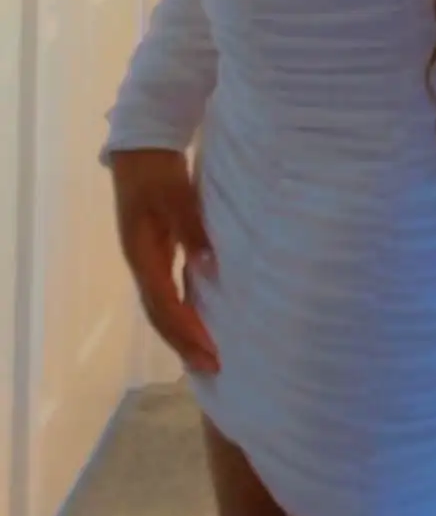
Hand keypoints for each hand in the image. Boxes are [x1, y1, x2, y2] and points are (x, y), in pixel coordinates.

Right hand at [109, 149, 219, 374]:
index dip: (186, 331)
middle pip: (160, 314)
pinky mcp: (158, 251)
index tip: (211, 352)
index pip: (164, 304)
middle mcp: (143, 263)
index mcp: (142, 254)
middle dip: (184, 343)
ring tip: (207, 356)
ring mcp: (148, 259)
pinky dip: (184, 312)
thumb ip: (191, 229)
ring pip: (163, 307)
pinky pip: (169, 292)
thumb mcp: (175, 195)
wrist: (141, 147)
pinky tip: (202, 322)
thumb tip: (208, 266)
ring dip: (184, 333)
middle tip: (213, 368)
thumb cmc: (157, 171)